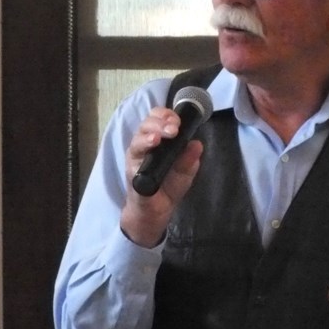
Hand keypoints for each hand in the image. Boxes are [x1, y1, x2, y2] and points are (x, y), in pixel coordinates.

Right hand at [120, 106, 203, 247]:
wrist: (155, 212)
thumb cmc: (168, 188)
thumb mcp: (185, 173)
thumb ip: (190, 160)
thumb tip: (197, 144)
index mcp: (159, 141)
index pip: (160, 119)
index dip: (168, 116)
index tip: (179, 122)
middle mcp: (146, 144)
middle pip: (148, 122)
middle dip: (162, 121)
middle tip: (174, 128)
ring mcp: (137, 155)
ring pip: (140, 134)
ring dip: (152, 130)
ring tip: (162, 135)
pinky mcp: (131, 167)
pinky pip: (135, 152)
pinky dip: (143, 145)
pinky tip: (152, 143)